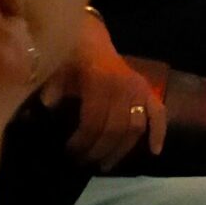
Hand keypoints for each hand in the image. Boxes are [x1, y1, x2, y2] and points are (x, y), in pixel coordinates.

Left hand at [42, 14, 164, 167]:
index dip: (82, 142)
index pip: (93, 121)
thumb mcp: (56, 71)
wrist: (90, 39)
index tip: (70, 153)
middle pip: (115, 129)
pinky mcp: (148, 91)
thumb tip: (46, 111)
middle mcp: (124, 87)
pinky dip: (159, 132)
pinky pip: (158, 113)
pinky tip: (154, 152)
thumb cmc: (70, 58)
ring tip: (106, 165)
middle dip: (99, 151)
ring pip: (135, 127)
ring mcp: (139, 89)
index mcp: (100, 82)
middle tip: (85, 164)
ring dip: (122, 150)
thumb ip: (51, 91)